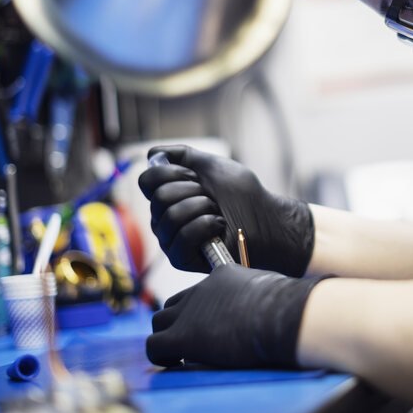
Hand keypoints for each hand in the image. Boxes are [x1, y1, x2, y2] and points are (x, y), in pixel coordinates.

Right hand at [138, 145, 314, 275]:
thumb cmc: (243, 196)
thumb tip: (152, 154)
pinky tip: (219, 227)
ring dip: (202, 208)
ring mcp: (171, 239)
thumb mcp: (213, 167)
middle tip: (212, 198)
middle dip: (192, 191)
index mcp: (169, 196)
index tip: (196, 176)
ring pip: (170, 217)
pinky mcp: (181, 258)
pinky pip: (181, 238)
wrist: (266, 220)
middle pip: (158, 198)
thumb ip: (183, 156)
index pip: (147, 181)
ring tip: (218, 212)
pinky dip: (205, 226)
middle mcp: (164, 217)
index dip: (171, 173)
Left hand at [146, 265, 324, 367]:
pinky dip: (161, 356)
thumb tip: (272, 306)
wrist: (282, 316)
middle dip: (178, 323)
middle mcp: (201, 290)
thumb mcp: (272, 290)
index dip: (201, 312)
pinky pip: (154, 345)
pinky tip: (178, 363)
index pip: (200, 292)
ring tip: (184, 356)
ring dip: (167, 338)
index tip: (214, 328)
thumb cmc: (288, 306)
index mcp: (222, 277)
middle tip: (196, 342)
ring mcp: (189, 311)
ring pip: (158, 322)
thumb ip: (262, 295)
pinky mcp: (183, 335)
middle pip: (172, 304)